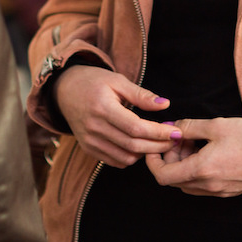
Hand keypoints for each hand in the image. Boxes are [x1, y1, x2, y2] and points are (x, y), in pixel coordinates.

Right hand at [53, 65, 178, 166]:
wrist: (65, 90)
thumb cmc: (94, 81)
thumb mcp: (117, 80)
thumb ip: (141, 95)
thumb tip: (165, 104)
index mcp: (102, 107)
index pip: (136, 127)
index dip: (158, 132)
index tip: (176, 132)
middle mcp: (94, 127)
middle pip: (133, 145)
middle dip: (158, 146)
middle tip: (174, 140)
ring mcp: (89, 140)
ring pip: (125, 158)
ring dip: (146, 154)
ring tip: (159, 143)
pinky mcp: (88, 148)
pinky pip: (115, 161)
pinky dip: (131, 157)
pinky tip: (140, 146)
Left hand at [145, 116, 241, 196]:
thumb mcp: (216, 125)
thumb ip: (189, 127)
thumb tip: (172, 128)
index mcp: (202, 170)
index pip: (163, 176)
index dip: (153, 162)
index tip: (156, 146)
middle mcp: (208, 186)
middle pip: (174, 180)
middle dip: (170, 159)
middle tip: (179, 138)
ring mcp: (219, 191)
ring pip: (188, 183)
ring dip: (183, 165)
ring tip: (194, 143)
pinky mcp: (228, 191)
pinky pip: (202, 186)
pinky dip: (196, 170)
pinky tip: (206, 152)